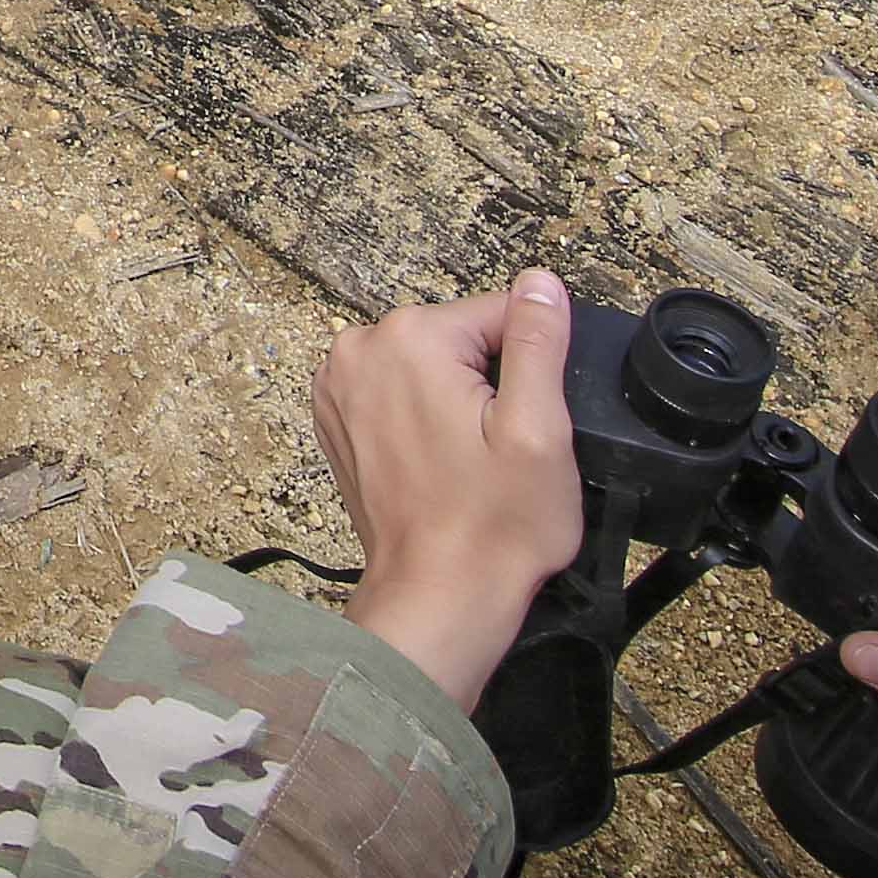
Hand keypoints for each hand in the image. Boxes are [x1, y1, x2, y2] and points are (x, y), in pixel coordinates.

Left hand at [311, 270, 584, 709]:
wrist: (438, 596)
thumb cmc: (493, 526)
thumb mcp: (538, 427)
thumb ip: (537, 341)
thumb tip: (539, 282)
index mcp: (409, 338)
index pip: (500, 317)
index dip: (530, 370)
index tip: (523, 422)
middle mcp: (359, 350)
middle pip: (460, 341)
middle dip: (490, 387)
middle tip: (496, 453)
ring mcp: (339, 387)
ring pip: (432, 368)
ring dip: (457, 405)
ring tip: (467, 464)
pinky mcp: (337, 420)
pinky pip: (400, 395)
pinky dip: (424, 421)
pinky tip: (438, 466)